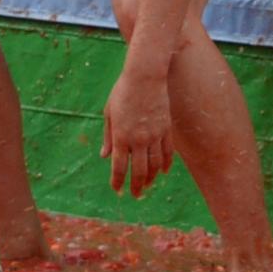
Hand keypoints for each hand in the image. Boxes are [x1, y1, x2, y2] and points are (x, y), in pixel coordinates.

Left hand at [102, 63, 175, 196]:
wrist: (145, 76)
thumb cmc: (123, 92)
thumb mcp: (109, 113)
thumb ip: (108, 137)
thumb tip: (104, 156)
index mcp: (121, 136)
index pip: (119, 167)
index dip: (118, 181)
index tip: (117, 190)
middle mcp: (138, 139)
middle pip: (139, 171)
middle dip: (137, 186)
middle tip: (135, 195)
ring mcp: (154, 135)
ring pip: (155, 165)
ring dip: (152, 178)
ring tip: (148, 185)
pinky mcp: (166, 129)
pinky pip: (167, 152)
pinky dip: (165, 164)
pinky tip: (163, 172)